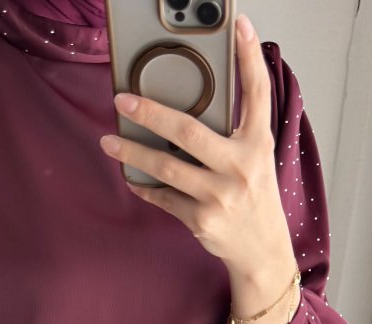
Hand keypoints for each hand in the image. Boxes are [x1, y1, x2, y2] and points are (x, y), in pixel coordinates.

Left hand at [99, 13, 295, 286]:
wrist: (262, 250)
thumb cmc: (254, 197)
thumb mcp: (256, 158)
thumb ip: (235, 130)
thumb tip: (192, 104)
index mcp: (258, 143)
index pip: (257, 92)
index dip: (249, 56)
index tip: (239, 24)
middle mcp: (241, 166)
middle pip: (190, 131)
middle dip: (151, 113)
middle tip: (123, 101)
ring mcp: (220, 195)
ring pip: (167, 167)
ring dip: (133, 153)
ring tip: (109, 142)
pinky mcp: (202, 219)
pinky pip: (164, 197)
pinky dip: (145, 186)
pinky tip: (132, 177)